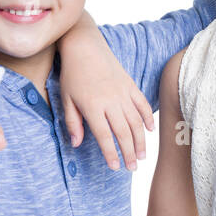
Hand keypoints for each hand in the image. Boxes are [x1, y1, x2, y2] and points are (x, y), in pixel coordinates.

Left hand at [60, 49, 153, 170]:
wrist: (85, 47)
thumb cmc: (72, 74)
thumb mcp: (66, 99)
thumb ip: (73, 123)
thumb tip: (76, 144)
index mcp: (93, 107)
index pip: (105, 136)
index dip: (111, 153)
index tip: (115, 167)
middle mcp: (111, 101)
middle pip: (124, 132)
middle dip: (129, 153)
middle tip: (132, 168)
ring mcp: (123, 92)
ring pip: (136, 121)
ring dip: (140, 141)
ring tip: (141, 156)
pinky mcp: (130, 85)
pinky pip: (142, 104)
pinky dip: (147, 118)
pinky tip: (149, 131)